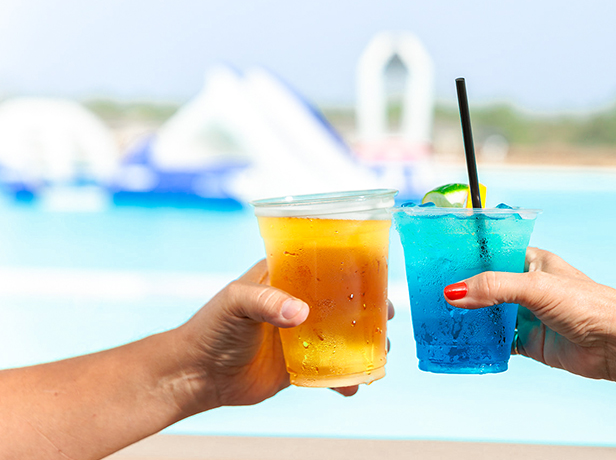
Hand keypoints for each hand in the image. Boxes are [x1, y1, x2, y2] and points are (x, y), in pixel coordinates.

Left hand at [175, 260, 394, 413]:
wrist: (195, 376)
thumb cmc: (210, 329)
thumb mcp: (236, 304)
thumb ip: (266, 303)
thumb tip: (301, 313)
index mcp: (284, 277)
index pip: (325, 264)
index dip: (353, 267)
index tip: (377, 274)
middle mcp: (297, 303)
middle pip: (343, 300)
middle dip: (369, 307)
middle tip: (387, 315)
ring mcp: (300, 335)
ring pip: (343, 335)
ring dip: (365, 342)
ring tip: (379, 351)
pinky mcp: (299, 366)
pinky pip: (330, 370)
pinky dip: (346, 377)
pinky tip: (353, 386)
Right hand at [443, 247, 615, 380]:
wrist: (615, 344)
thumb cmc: (587, 304)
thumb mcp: (534, 288)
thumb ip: (493, 288)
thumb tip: (452, 293)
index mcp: (531, 261)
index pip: (492, 254)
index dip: (467, 259)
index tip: (438, 263)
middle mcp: (527, 286)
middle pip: (485, 286)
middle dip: (462, 292)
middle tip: (430, 295)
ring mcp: (527, 315)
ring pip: (489, 315)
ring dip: (469, 319)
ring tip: (439, 321)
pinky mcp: (529, 342)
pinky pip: (498, 342)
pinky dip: (482, 344)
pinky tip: (463, 345)